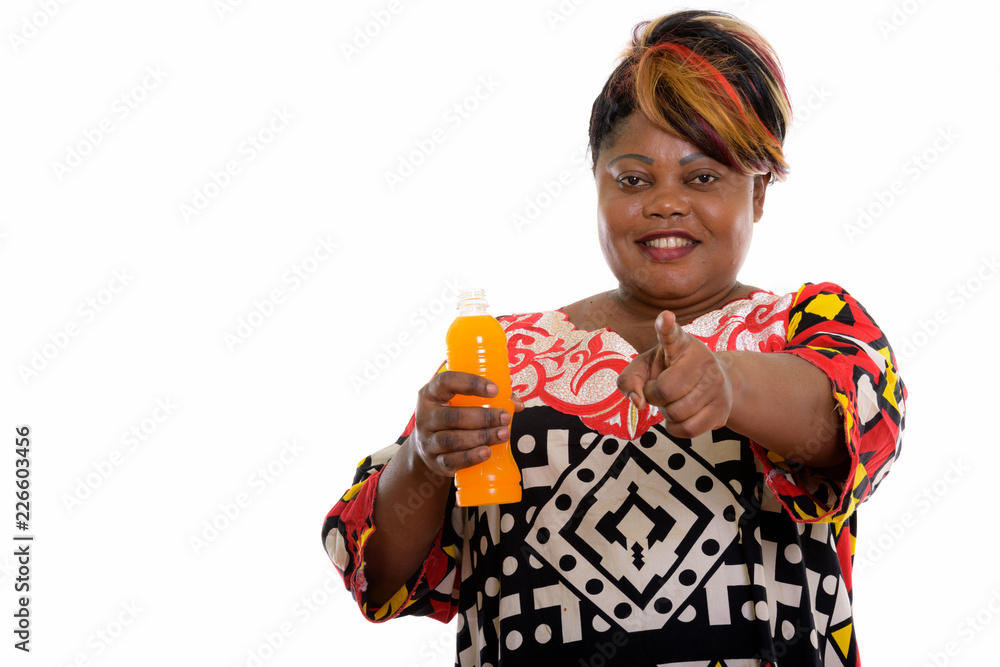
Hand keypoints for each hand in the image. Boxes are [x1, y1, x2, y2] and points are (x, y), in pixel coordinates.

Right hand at [409, 371, 523, 478]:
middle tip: (505, 417)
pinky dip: (471, 457)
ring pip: (453, 440)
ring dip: (481, 437)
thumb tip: (516, 404)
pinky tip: (487, 452)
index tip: (494, 389)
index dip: (470, 383)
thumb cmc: (450, 417)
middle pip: (453, 416)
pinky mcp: (434, 461)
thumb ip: (488, 398)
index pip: (446, 381)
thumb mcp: (459, 402)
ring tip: (503, 434)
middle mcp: (425, 416)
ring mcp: (428, 441)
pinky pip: (452, 460)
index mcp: (431, 394)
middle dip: (483, 417)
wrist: (426, 448)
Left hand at [617, 310, 732, 438]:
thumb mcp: (646, 368)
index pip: (672, 334)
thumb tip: (638, 402)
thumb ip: (629, 380)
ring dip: (666, 413)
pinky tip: (680, 416)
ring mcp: (716, 385)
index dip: (667, 327)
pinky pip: (687, 430)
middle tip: (660, 389)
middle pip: (664, 391)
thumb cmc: (671, 372)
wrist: (714, 384)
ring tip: (674, 400)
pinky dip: (675, 428)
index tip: (665, 317)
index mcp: (681, 344)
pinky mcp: (722, 409)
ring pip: (676, 412)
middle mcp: (702, 360)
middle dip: (654, 396)